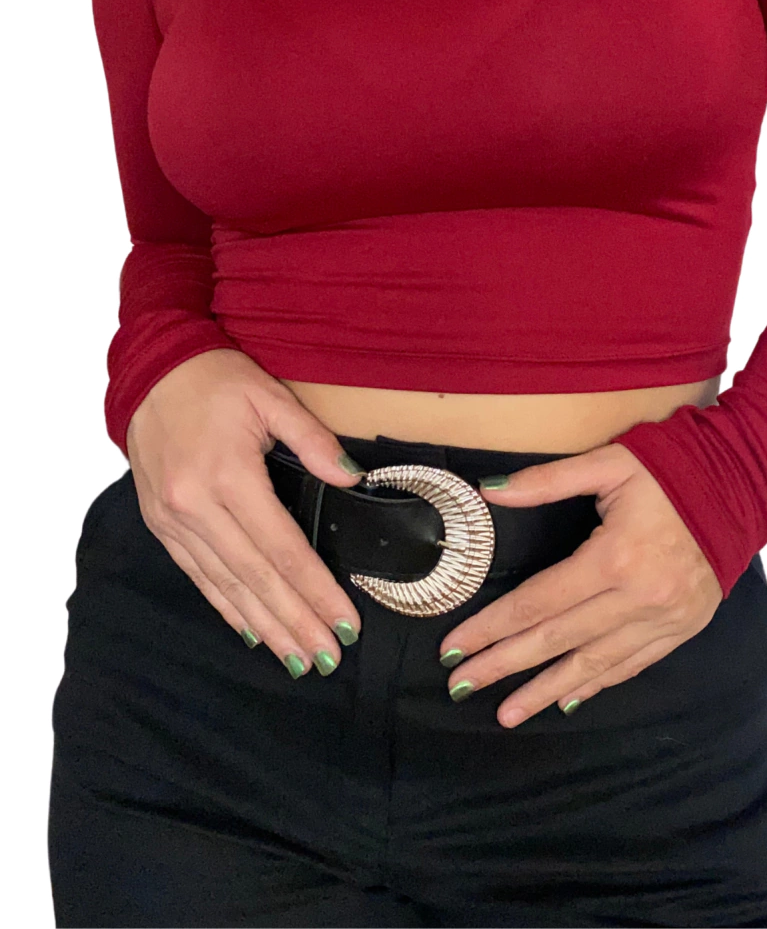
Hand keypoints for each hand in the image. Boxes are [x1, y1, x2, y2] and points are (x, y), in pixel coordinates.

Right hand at [126, 348, 362, 677]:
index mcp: (227, 475)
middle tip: (327, 656)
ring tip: (297, 658)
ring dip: (264, 625)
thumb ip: (313, 440)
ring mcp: (173, 520)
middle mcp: (195, 506)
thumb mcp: (271, 397)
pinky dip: (226, 607)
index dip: (316, 590)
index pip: (283, 548)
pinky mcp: (161, 525)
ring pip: (225, 585)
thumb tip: (354, 478)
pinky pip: (198, 575)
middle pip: (256, 577)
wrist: (150, 371)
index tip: (345, 621)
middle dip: (295, 620)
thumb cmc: (216, 379)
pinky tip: (251, 631)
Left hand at [438, 442, 722, 726]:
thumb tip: (489, 489)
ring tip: (507, 713)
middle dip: (505, 664)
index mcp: (615, 557)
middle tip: (462, 685)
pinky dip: (597, 684)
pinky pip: (631, 665)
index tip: (455, 645)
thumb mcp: (608, 463)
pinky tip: (568, 699)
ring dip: (546, 690)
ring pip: (593, 664)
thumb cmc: (670, 469)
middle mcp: (639, 598)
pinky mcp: (683, 629)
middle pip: (557, 639)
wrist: (741, 485)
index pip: (539, 601)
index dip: (493, 626)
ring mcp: (664, 620)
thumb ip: (547, 481)